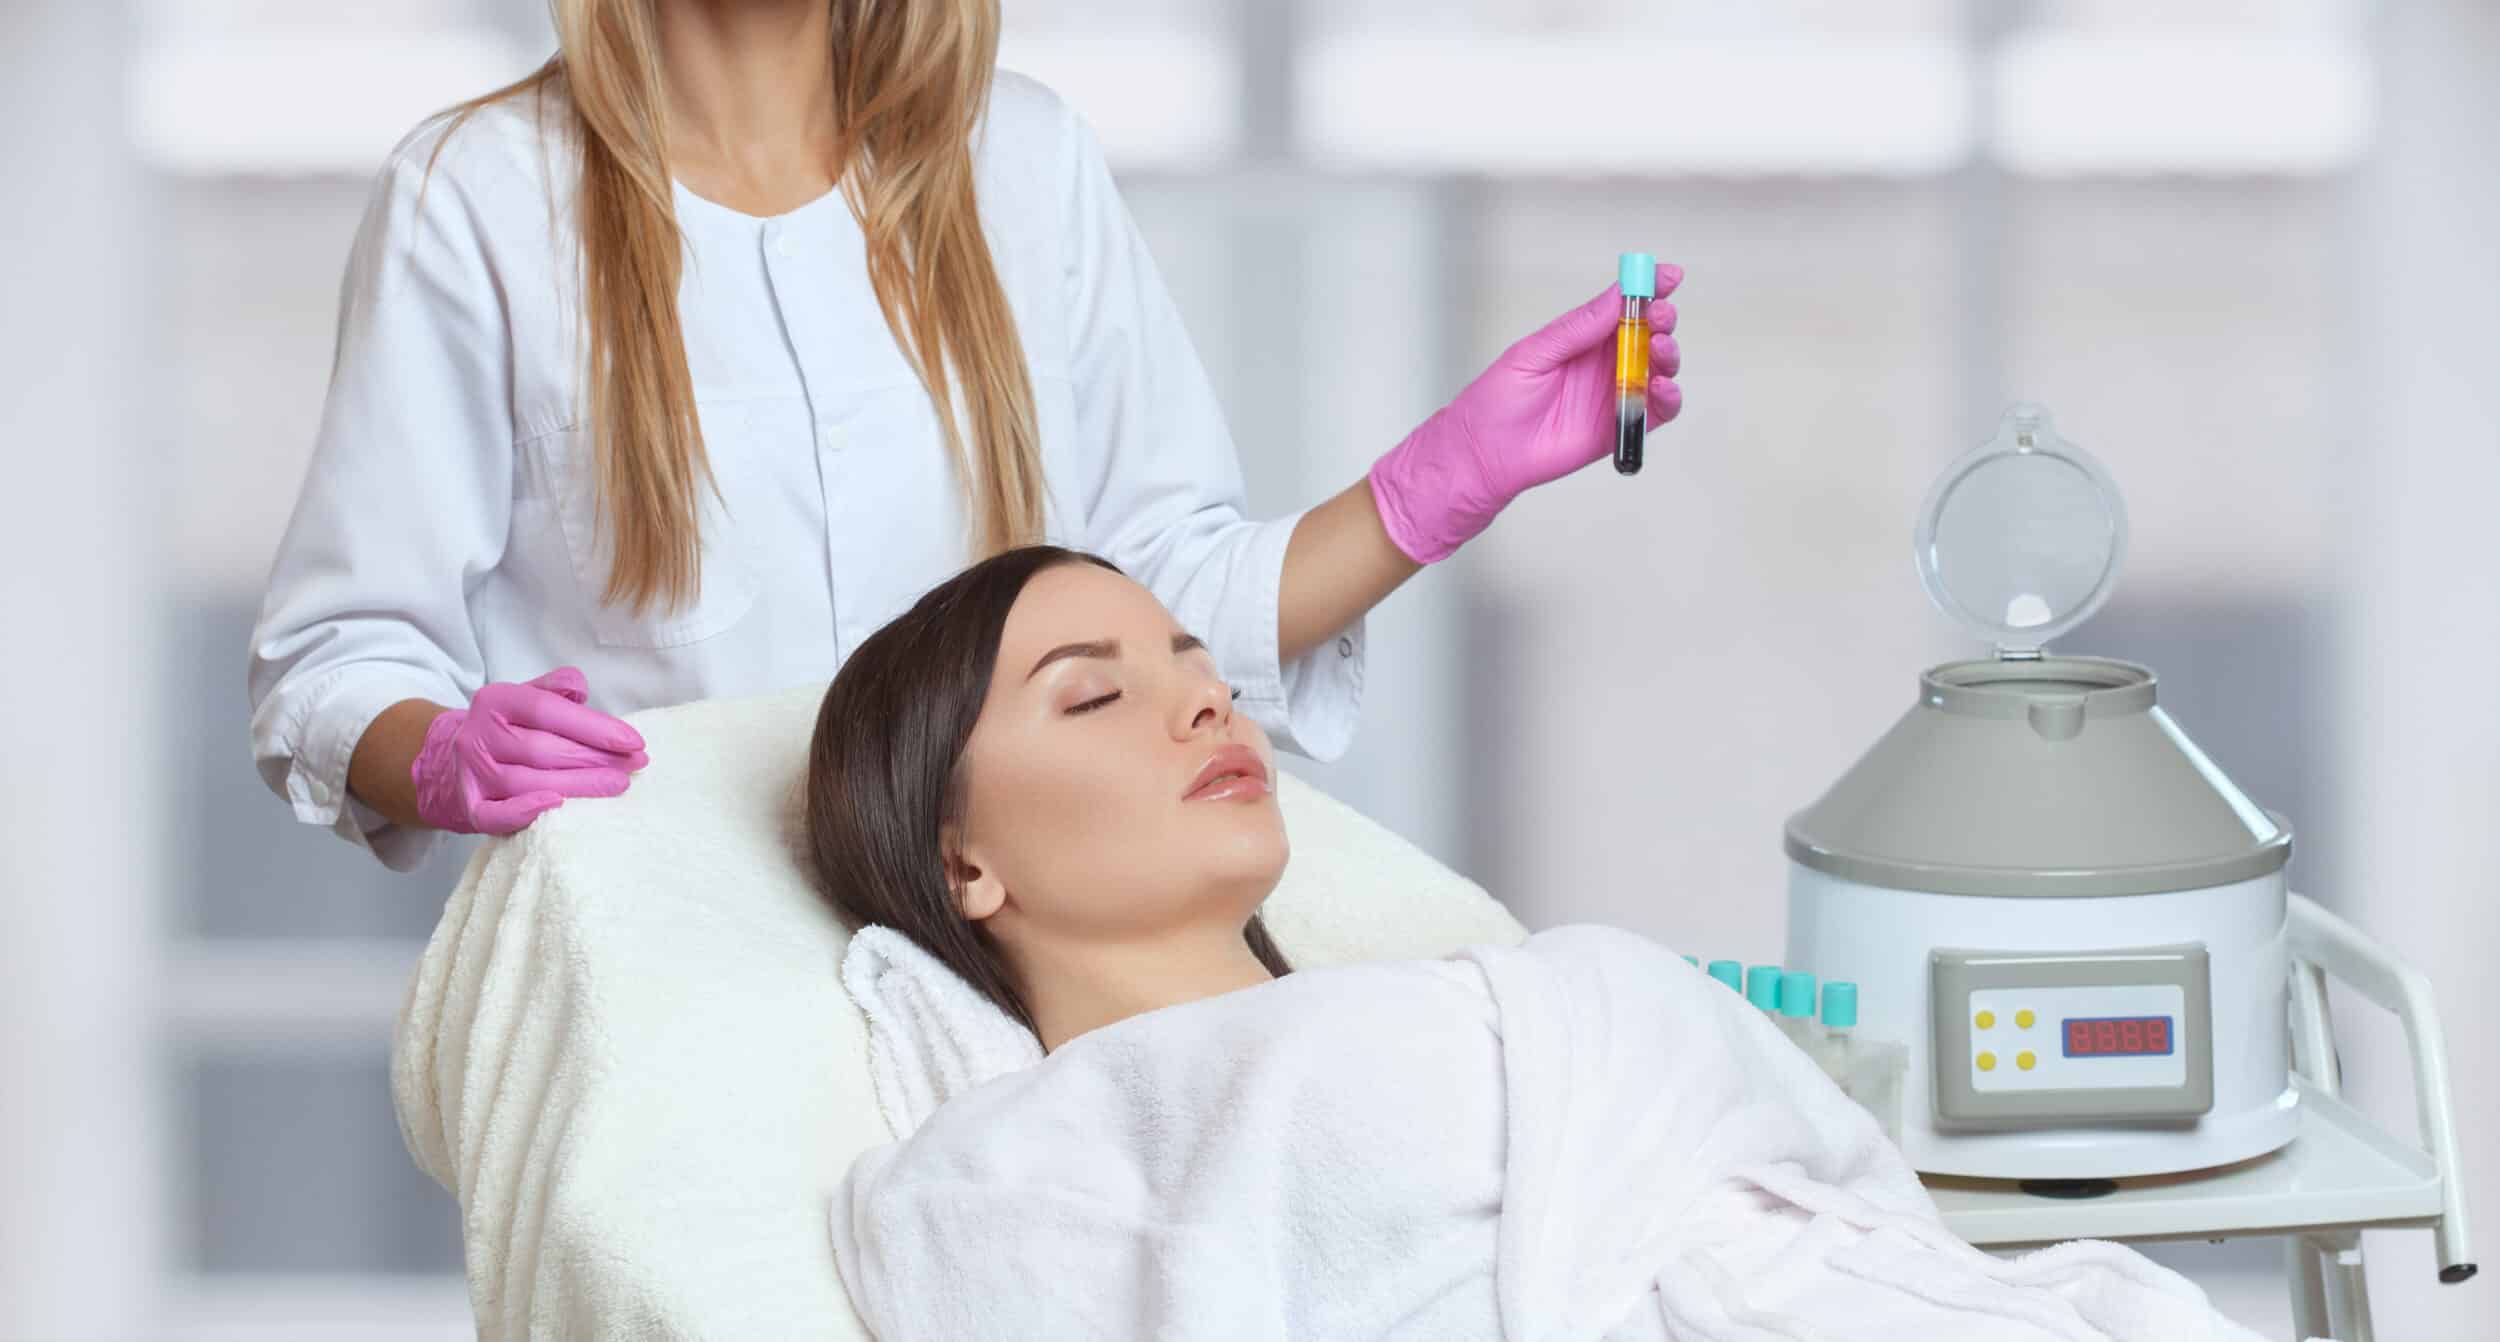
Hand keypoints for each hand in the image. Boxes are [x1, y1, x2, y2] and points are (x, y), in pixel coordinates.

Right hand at [410, 666, 647, 834]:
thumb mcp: (529, 696)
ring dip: (578, 786)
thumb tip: (580, 689)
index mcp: (496, 700)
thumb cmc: (512, 727)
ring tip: (618, 784)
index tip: (633, 741)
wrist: (461, 758)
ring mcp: (473, 773)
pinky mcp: (471, 805)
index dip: (593, 726)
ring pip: (528, 782)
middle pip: (543, 749)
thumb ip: (556, 688)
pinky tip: (558, 806)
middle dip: (596, 758)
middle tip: (634, 764)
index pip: (548, 710)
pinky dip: (524, 813)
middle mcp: (479, 735)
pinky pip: (494, 815)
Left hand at [1367, 269, 1682, 562]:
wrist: (1486, 454)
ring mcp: (1615, 392)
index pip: (1624, 305)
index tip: (1668, 275)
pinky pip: (1656, 410)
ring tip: (1659, 350)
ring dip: (1669, 355)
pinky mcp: (1620, 425)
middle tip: (1660, 317)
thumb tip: (1616, 295)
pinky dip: (1669, 398)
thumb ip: (1577, 328)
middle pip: (1649, 333)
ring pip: (1659, 368)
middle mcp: (1604, 361)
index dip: (1649, 287)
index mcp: (1583, 336)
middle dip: (1662, 319)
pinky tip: (1661, 388)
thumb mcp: (1534, 353)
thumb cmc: (1498, 401)